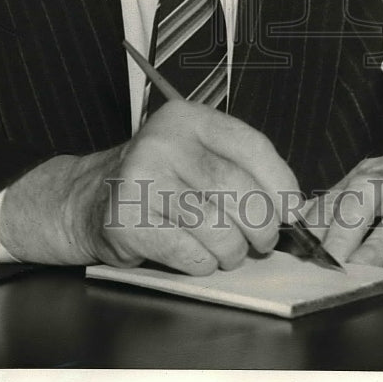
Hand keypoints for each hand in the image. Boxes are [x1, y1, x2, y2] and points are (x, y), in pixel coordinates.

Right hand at [0, 100, 299, 274]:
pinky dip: (203, 264)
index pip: (251, 145)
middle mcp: (163, 141)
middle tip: (262, 240)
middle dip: (261, 225)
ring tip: (226, 250)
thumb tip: (293, 209)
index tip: (291, 210)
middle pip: (237, 190)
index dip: (280, 183)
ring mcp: (141, 179)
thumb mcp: (195, 155)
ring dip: (232, 251)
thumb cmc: (159, 180)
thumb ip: (240, 169)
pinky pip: (190, 254)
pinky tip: (193, 255)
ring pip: (217, 227)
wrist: (89, 198)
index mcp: (187, 117)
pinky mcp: (127, 220)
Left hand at [303, 113, 382, 267]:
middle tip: (323, 266)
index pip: (333, 203)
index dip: (314, 230)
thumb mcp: (374, 179)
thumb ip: (340, 204)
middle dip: (340, 235)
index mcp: (368, 178)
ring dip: (378, 244)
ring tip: (359, 268)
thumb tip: (300, 230)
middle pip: (361, 205)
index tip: (296, 255)